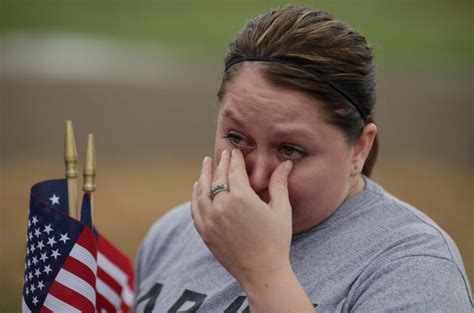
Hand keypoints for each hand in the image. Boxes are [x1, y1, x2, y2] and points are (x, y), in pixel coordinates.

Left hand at [191, 148, 293, 285]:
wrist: (262, 273)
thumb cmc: (277, 241)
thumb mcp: (282, 210)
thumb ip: (279, 184)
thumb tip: (286, 163)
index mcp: (242, 198)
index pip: (234, 170)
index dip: (234, 158)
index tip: (235, 151)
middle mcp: (222, 206)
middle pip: (218, 177)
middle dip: (221, 163)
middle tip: (223, 152)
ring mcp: (210, 219)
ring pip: (202, 190)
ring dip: (204, 174)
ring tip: (206, 163)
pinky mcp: (204, 232)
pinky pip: (195, 207)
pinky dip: (195, 194)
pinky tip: (197, 187)